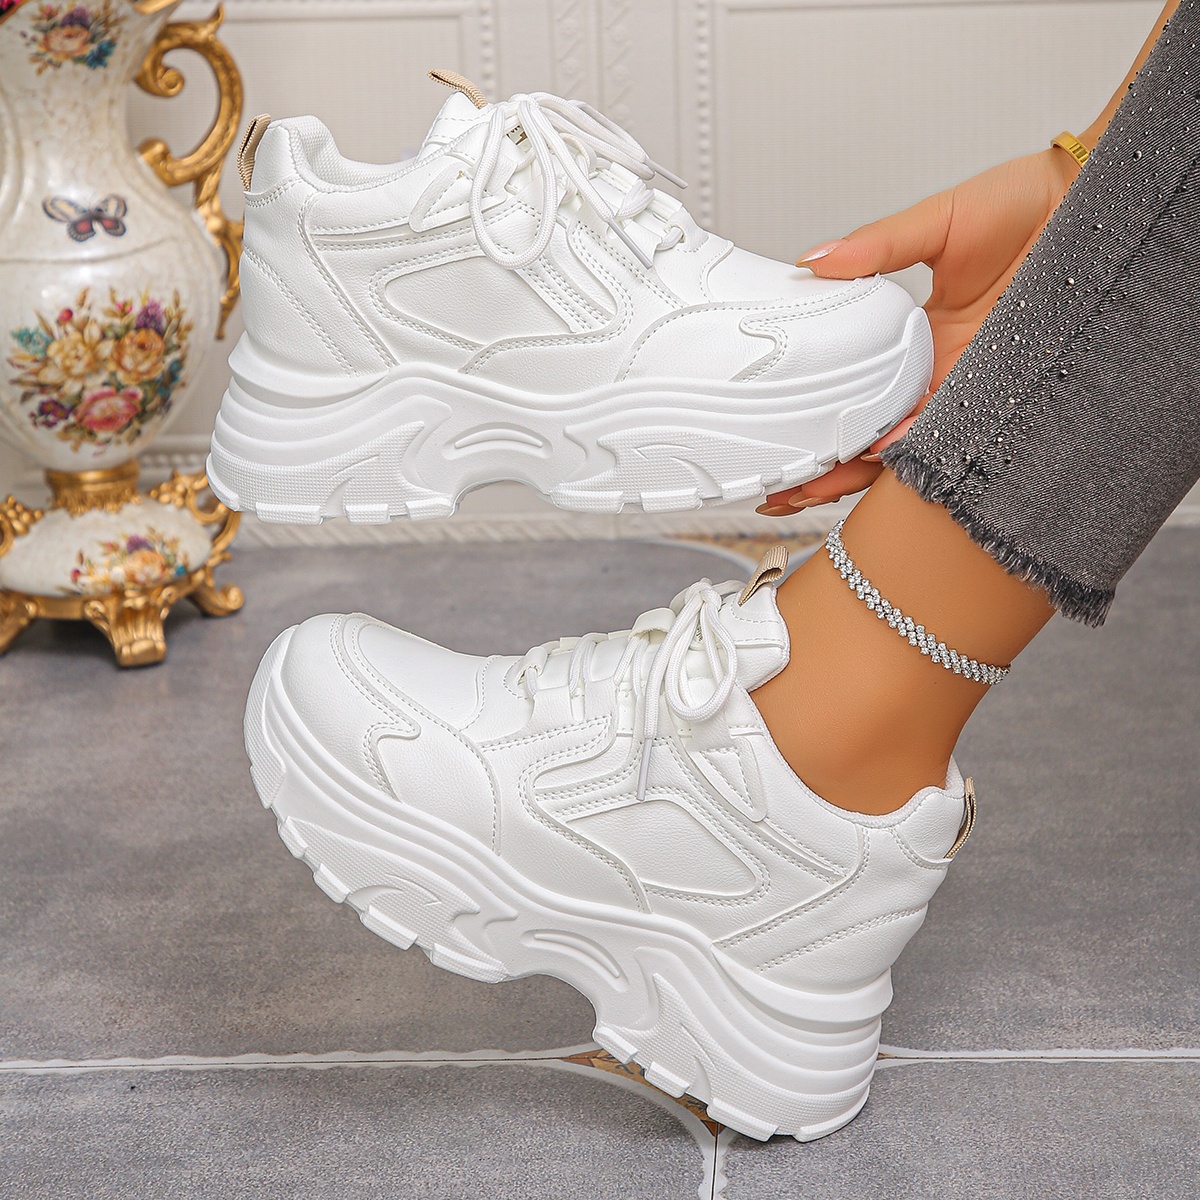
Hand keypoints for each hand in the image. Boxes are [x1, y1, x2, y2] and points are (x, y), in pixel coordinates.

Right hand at [759, 147, 1078, 515]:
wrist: (1097, 203)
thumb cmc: (1026, 205)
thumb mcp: (939, 220)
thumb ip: (878, 245)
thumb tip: (815, 260)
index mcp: (916, 342)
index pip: (856, 395)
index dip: (818, 425)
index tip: (779, 445)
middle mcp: (941, 378)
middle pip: (874, 438)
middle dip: (827, 470)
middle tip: (783, 490)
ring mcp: (972, 392)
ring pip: (910, 450)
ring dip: (862, 472)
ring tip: (815, 489)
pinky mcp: (1006, 395)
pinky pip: (958, 436)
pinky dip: (920, 450)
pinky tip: (884, 459)